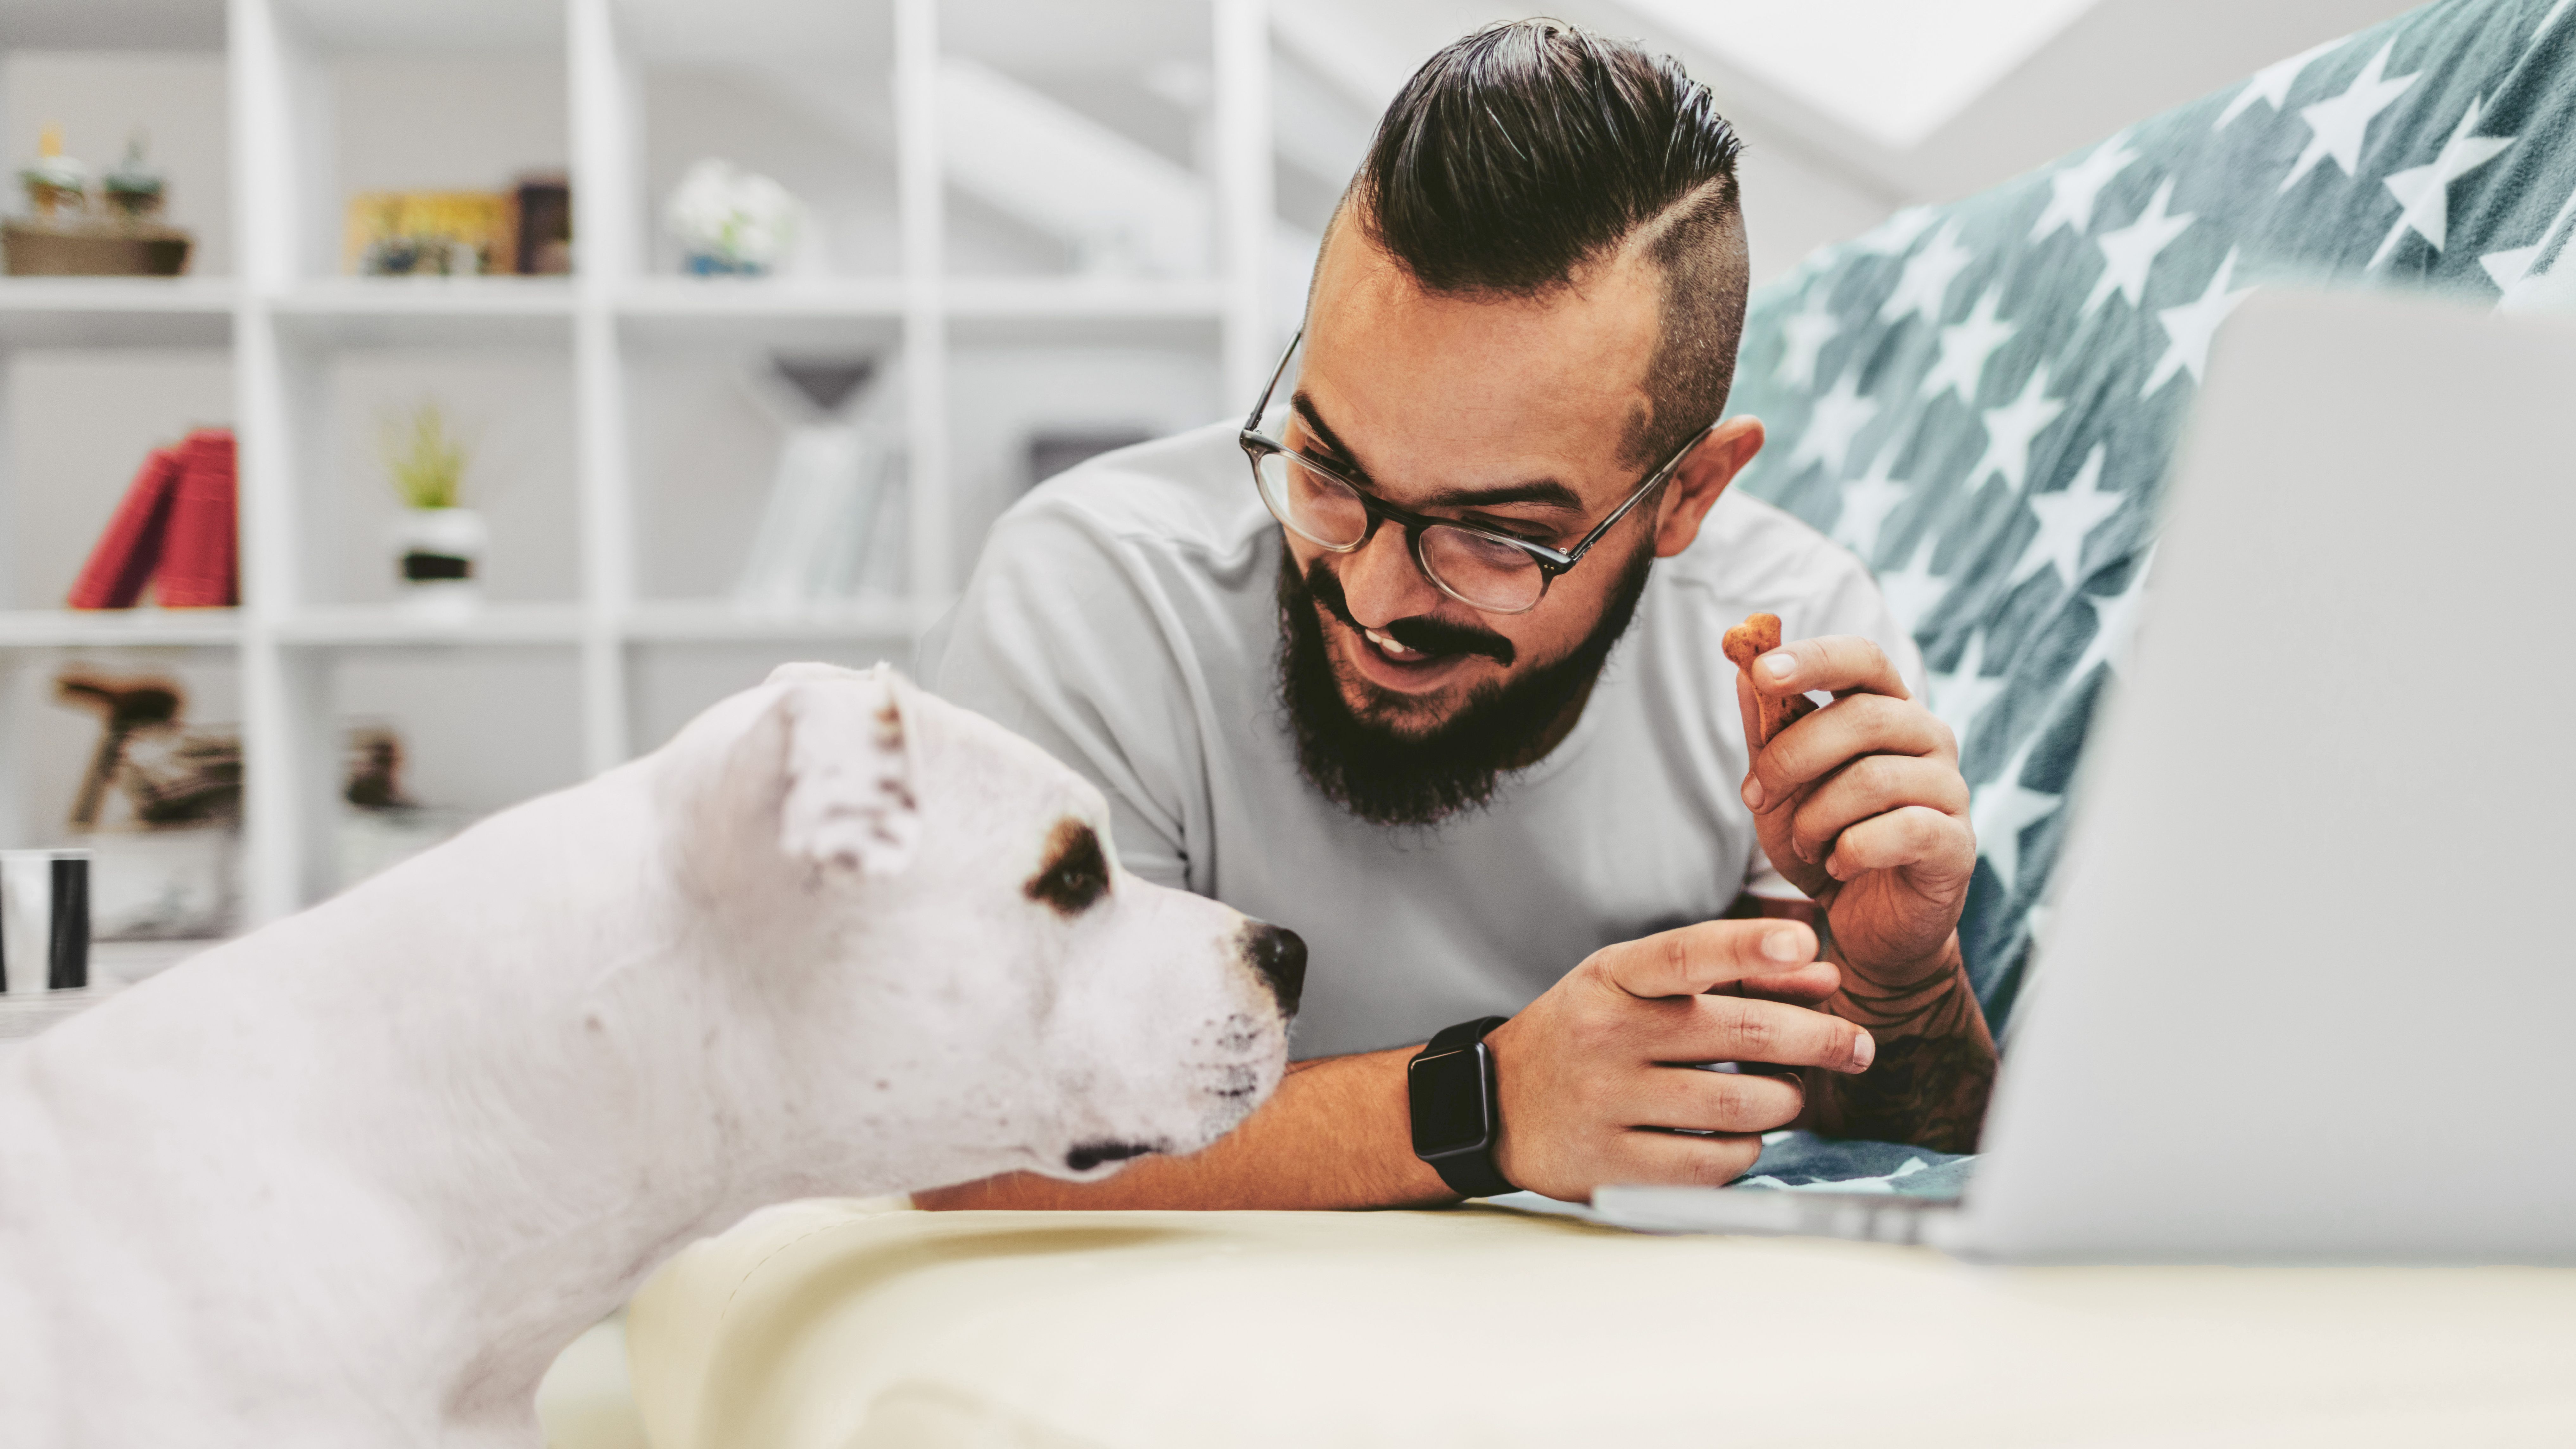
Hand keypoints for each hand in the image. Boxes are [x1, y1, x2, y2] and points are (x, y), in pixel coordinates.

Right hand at [1484, 920, 1876, 1201]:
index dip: (1748, 946)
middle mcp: (1606, 1036)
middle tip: (1856, 1047)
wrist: (1498, 1103)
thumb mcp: (1636, 986)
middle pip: (1739, 1036)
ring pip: (1738, 1107)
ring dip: (1785, 1102)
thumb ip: (1727, 975)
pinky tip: (1740, 1136)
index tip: (1806, 943)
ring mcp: (1605, 1104)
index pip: (1685, 953)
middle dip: (1818, 1041)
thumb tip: (1821, 976)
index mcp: (1612, 979)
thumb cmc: (1587, 1033)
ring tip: (1786, 1095)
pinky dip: (1746, 1150)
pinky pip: (1714, 1165)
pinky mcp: (1611, 1167)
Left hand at [1735, 635, 1974, 985]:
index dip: (1813, 657)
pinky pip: (1902, 830)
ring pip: (1874, 777)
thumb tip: (1742, 668)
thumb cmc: (1825, 842)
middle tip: (1755, 795)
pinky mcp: (1957, 843)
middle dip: (1792, 756)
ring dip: (1817, 815)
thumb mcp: (1781, 788)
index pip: (1862, 658)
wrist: (1867, 923)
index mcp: (1887, 709)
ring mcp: (1950, 789)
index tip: (1760, 670)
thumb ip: (1767, 732)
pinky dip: (1853, 850)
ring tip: (1805, 843)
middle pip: (1862, 715)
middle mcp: (1928, 738)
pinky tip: (1839, 866)